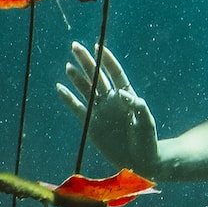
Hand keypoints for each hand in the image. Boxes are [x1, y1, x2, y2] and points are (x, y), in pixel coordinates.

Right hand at [57, 42, 159, 175]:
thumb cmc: (147, 140)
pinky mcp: (90, 124)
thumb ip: (137, 106)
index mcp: (126, 96)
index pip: (115, 72)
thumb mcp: (146, 122)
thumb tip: (121, 92)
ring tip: (68, 65)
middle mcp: (111, 100)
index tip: (98, 45)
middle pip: (97, 76)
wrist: (139, 161)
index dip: (106, 59)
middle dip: (87, 61)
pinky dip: (68, 98)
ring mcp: (100, 111)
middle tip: (75, 46)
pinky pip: (77, 108)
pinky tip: (60, 87)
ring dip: (77, 77)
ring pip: (85, 89)